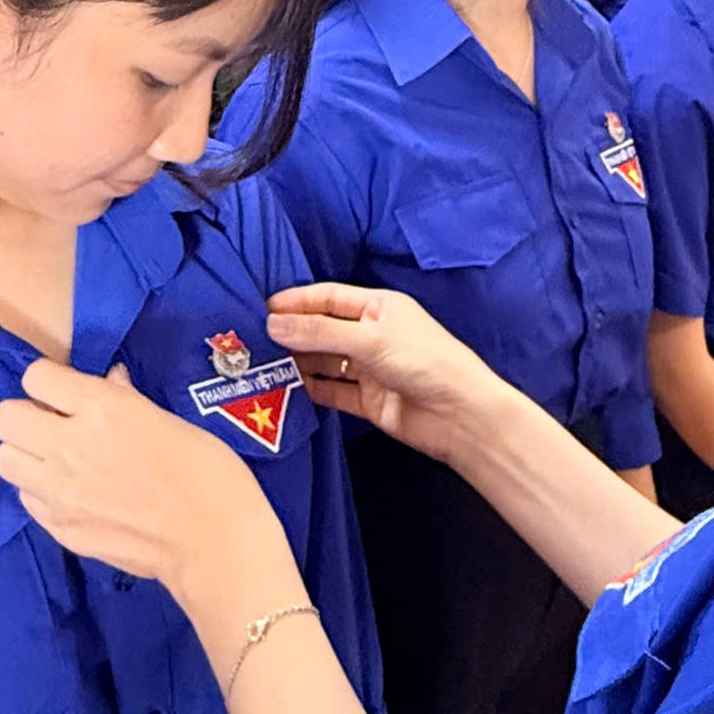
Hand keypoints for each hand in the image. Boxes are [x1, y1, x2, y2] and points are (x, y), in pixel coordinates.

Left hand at [0, 360, 277, 595]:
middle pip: (5, 417)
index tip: (66, 393)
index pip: (35, 376)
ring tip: (55, 460)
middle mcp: (67, 444)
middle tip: (53, 425)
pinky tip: (71, 494)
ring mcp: (58, 491)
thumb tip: (109, 382)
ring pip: (4, 459)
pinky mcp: (58, 527)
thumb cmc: (205, 470)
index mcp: (100, 407)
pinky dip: (40, 491)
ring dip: (25, 454)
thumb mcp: (167, 419)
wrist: (211, 542)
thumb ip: (125, 399)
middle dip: (26, 415)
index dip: (50, 381)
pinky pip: (27, 498)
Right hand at [265, 282, 504, 465]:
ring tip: (260, 364)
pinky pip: (332, 391)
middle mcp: (373, 334)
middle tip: (252, 338)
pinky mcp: (368, 400)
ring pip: (325, 362)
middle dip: (292, 333)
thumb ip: (320, 332)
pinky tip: (284, 389)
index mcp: (379, 307)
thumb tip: (274, 323)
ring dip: (297, 362)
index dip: (296, 301)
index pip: (329, 297)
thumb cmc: (425, 361)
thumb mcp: (370, 339)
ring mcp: (370, 368)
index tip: (262, 308)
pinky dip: (310, 389)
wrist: (461, 415)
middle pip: (323, 329)